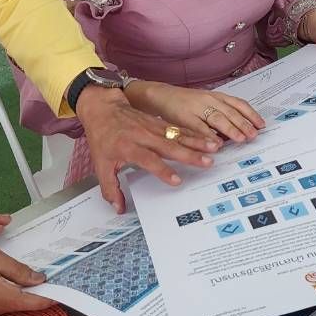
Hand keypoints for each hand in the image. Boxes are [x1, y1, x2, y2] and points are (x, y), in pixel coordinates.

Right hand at [0, 245, 56, 315]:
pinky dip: (15, 295)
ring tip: (41, 278)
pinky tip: (19, 282)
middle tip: (57, 278)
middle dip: (40, 294)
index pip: (28, 303)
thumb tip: (40, 279)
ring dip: (28, 295)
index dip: (48, 298)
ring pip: (16, 306)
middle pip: (24, 306)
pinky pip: (6, 305)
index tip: (65, 290)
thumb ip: (15, 269)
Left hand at [76, 86, 218, 211]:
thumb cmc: (103, 137)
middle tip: (206, 163)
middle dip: (190, 155)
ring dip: (197, 142)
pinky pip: (179, 129)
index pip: (148, 159)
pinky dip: (194, 134)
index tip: (177, 180)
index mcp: (128, 147)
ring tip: (214, 148)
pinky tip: (207, 138)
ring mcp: (153, 128)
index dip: (162, 170)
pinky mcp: (159, 122)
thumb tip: (119, 208)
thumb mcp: (100, 164)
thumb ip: (110, 188)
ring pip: (178, 135)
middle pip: (169, 147)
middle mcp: (144, 136)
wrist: (103, 108)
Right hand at [136, 82, 264, 143]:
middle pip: (230, 112)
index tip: (261, 124)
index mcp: (216, 96)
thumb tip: (240, 128)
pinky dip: (208, 135)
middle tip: (253, 135)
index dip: (251, 114)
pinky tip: (216, 143)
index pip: (238, 104)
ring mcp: (197, 107)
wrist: (161, 96)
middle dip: (243, 124)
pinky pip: (198, 127)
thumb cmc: (186, 102)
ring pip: (217, 118)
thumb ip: (221, 112)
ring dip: (231, 129)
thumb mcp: (207, 102)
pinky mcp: (184, 116)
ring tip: (240, 139)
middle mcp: (208, 100)